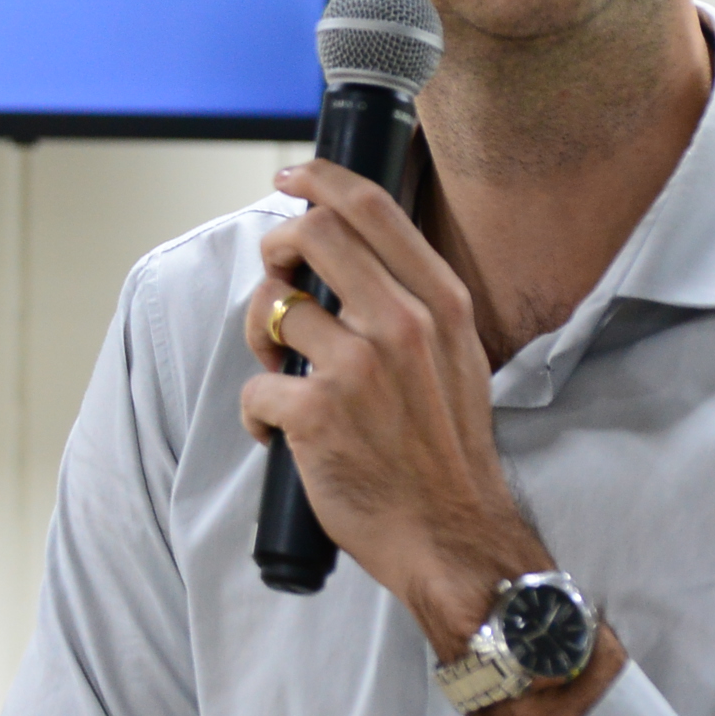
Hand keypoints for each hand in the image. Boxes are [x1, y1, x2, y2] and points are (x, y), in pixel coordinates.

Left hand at [238, 158, 523, 622]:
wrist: (453, 537)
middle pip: (310, 236)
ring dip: (261, 340)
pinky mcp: (315, 414)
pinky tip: (283, 438)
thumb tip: (352, 261)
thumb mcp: (458, 358)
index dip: (319, 180)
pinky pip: (255, 388)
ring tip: (282, 376)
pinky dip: (258, 415)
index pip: (371, 208)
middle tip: (274, 282)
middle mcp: (402, 324)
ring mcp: (357, 368)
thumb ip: (416, 305)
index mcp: (440, 303)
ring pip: (273, 310)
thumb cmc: (447, 453)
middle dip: (274, 250)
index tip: (291, 178)